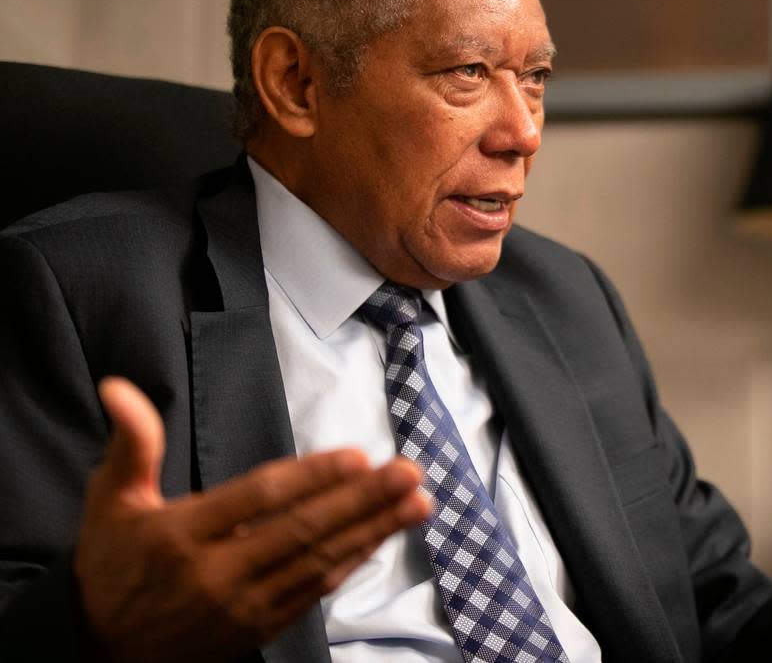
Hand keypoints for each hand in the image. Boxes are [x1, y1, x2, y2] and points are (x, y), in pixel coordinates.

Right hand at [74, 377, 430, 661]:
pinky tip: (383, 537)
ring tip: (416, 502)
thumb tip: (120, 388)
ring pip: (318, 562)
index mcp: (180, 535)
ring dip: (373, 530)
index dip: (311, 477)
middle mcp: (216, 574)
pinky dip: (353, 563)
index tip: (356, 455)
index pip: (258, 499)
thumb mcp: (110, 500)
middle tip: (408, 472)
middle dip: (362, 500)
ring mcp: (242, 606)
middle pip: (301, 530)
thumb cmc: (113, 565)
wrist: (101, 651)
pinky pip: (315, 591)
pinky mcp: (260, 627)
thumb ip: (131, 442)